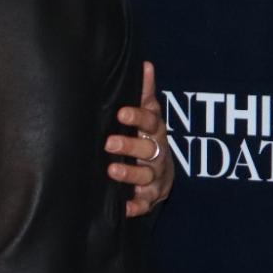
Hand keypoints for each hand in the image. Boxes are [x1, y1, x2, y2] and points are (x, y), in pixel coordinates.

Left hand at [107, 61, 174, 216]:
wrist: (163, 174)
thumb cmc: (149, 139)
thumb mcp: (149, 117)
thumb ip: (145, 94)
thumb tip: (146, 64)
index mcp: (156, 133)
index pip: (151, 122)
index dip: (138, 118)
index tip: (121, 113)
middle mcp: (158, 155)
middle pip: (149, 150)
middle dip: (130, 147)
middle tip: (109, 143)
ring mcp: (155, 178)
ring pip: (145, 177)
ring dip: (130, 174)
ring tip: (112, 170)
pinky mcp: (150, 199)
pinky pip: (144, 204)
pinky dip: (135, 206)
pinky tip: (123, 207)